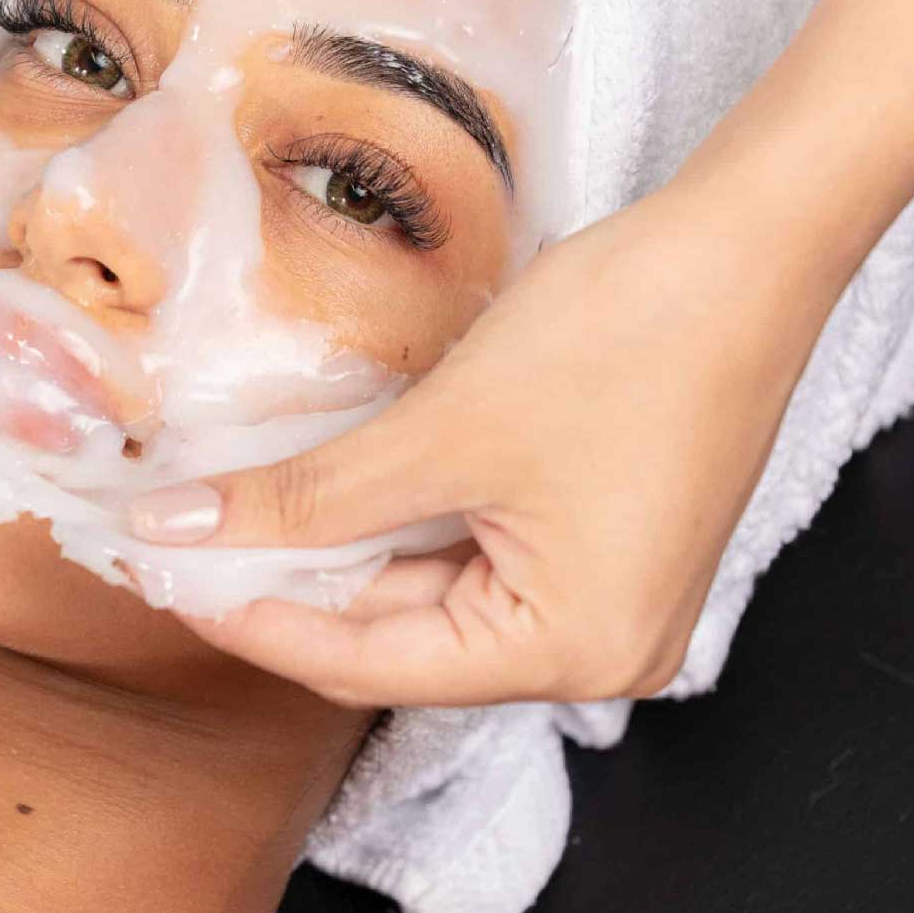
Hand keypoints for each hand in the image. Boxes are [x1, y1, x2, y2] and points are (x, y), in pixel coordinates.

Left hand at [125, 177, 838, 706]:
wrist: (744, 248)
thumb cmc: (620, 341)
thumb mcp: (442, 432)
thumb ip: (304, 497)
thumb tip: (179, 533)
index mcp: (569, 650)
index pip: (371, 664)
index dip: (259, 620)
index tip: (169, 577)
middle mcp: (598, 645)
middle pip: (407, 632)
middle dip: (298, 575)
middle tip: (193, 531)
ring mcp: (609, 588)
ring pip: (440, 584)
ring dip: (348, 540)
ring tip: (248, 500)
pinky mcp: (606, 531)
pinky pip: (482, 544)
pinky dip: (408, 514)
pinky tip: (338, 478)